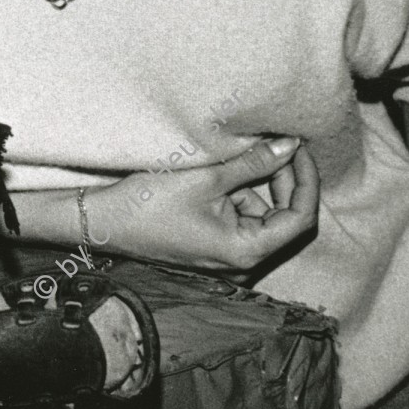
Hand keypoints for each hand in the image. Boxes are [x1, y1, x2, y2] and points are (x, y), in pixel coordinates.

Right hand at [93, 138, 318, 277]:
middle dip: (283, 181)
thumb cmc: (149, 204)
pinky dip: (238, 197)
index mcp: (246, 252)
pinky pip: (241, 222)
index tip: (297, 147)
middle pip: (284, 219)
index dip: (306, 180)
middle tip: (274, 145)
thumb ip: (253, 163)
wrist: (103, 222)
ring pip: (262, 218)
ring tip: (239, 156)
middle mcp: (243, 263)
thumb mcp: (206, 177)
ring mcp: (229, 259)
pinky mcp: (215, 249)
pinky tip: (222, 175)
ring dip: (257, 186)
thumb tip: (290, 145)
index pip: (300, 218)